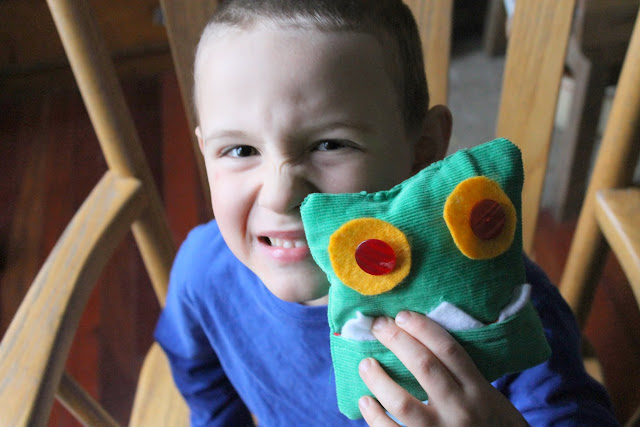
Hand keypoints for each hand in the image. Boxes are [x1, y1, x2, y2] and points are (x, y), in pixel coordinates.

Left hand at [358, 311, 527, 425]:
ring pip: (401, 402)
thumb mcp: (490, 399)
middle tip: (377, 326)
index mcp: (478, 391)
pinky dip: (374, 417)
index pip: (449, 350)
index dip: (422, 328)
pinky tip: (365, 401)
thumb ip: (465, 376)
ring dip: (378, 379)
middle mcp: (460, 410)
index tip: (402, 315)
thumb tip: (426, 343)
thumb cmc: (493, 426)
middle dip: (397, 340)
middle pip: (423, 366)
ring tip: (366, 364)